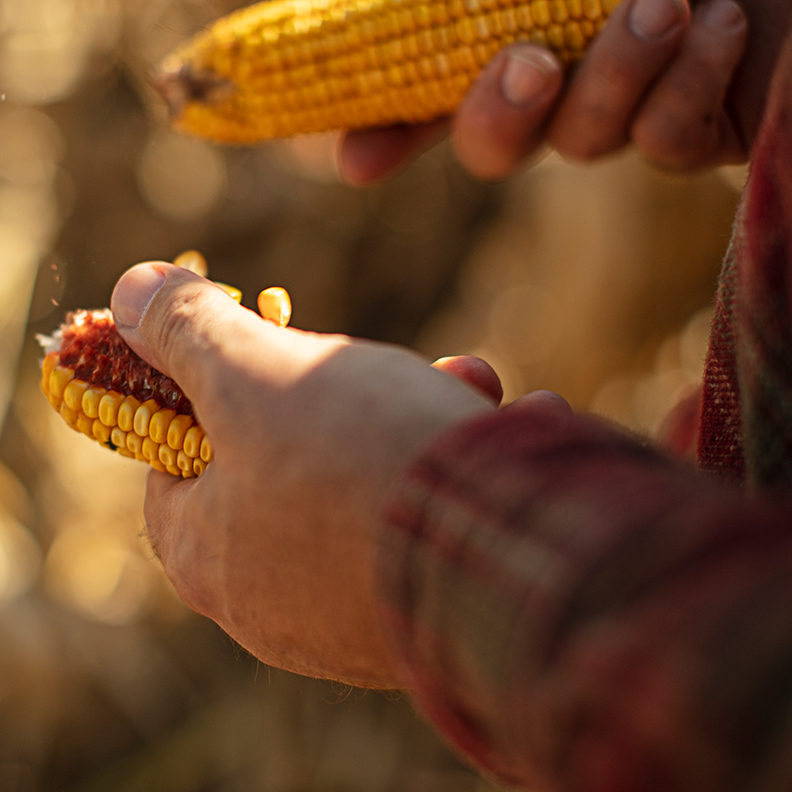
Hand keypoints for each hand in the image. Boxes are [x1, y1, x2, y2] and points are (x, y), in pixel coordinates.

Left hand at [110, 262, 494, 687]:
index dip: (210, 396)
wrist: (504, 562)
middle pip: (286, 468)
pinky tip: (510, 442)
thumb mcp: (257, 373)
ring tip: (471, 383)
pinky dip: (461, 476)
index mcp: (210, 554)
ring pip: (372, 493)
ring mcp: (356, 618)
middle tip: (380, 363)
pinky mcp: (430, 618)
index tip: (259, 353)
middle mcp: (275, 606)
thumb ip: (188, 330)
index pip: (177, 464)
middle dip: (340, 397)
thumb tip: (132, 289)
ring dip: (419, 421)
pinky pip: (434, 531)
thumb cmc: (358, 461)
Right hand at [338, 0, 749, 181]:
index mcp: (516, 35)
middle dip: (497, 118)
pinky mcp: (695, 131)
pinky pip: (666, 142)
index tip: (357, 165)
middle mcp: (558, 84)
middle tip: (528, 64)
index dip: (384, 135)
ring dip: (613, 76)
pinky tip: (721, 26)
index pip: (427, 96)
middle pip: (491, 146)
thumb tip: (383, 13)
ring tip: (661, 7)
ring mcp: (622, 114)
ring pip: (582, 141)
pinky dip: (686, 86)